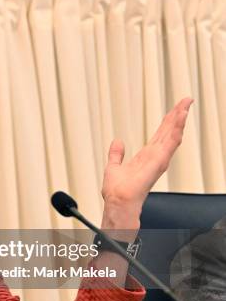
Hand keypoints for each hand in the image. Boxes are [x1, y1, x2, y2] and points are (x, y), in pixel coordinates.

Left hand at [100, 97, 193, 230]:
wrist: (118, 201)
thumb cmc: (117, 191)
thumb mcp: (114, 166)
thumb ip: (116, 154)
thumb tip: (117, 142)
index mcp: (146, 156)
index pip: (160, 135)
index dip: (168, 122)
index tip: (175, 108)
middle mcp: (155, 156)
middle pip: (168, 132)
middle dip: (177, 116)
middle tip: (186, 100)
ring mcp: (159, 159)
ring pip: (172, 135)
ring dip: (179, 120)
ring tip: (185, 105)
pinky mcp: (159, 162)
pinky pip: (170, 143)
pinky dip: (176, 130)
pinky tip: (181, 119)